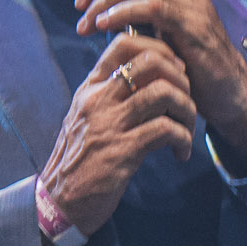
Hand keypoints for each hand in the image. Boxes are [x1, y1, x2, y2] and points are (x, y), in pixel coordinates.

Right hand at [39, 31, 197, 235]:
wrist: (58, 201)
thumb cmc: (79, 160)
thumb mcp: (87, 118)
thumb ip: (110, 96)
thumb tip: (146, 80)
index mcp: (91, 88)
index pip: (124, 43)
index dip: (158, 47)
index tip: (173, 69)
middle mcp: (99, 99)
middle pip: (150, 61)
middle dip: (180, 76)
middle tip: (186, 98)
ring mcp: (109, 124)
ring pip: (163, 92)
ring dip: (187, 109)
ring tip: (187, 127)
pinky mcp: (122, 152)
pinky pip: (165, 130)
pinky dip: (182, 139)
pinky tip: (180, 152)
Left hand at [74, 0, 246, 170]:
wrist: (229, 94)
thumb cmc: (192, 66)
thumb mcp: (165, 32)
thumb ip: (142, 13)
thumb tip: (105, 4)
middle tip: (80, 0)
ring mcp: (191, 4)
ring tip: (86, 21)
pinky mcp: (191, 25)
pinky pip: (150, 7)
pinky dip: (121, 13)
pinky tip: (103, 26)